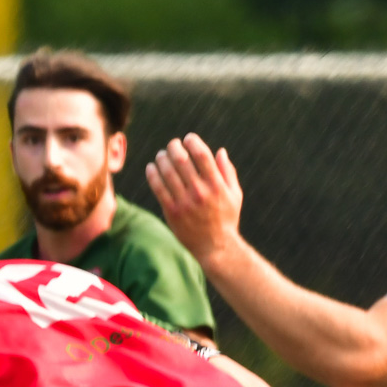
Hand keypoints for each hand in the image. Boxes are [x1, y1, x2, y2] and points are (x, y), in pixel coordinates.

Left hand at [146, 134, 244, 274]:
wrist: (214, 248)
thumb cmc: (226, 219)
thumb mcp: (235, 195)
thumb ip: (228, 172)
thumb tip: (220, 151)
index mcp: (216, 185)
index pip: (202, 155)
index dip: (193, 142)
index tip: (188, 138)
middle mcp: (200, 192)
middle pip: (181, 160)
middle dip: (174, 147)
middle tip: (172, 145)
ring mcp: (185, 202)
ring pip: (167, 172)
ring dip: (161, 158)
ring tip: (161, 155)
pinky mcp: (172, 212)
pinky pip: (158, 188)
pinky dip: (152, 175)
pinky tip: (151, 168)